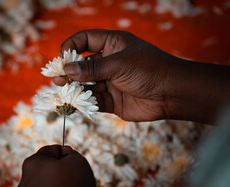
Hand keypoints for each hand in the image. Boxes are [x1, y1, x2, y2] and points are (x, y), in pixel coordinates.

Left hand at [17, 145, 96, 186]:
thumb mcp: (78, 161)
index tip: (75, 164)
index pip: (52, 150)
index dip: (67, 155)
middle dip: (60, 173)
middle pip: (46, 170)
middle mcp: (24, 181)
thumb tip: (65, 156)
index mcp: (32, 163)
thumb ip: (70, 154)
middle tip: (75, 180)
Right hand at [53, 29, 181, 121]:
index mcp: (112, 44)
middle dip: (69, 71)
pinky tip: (74, 103)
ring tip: (62, 89)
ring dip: (74, 87)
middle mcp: (109, 62)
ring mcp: (110, 81)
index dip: (71, 46)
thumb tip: (67, 69)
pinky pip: (93, 100)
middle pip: (82, 64)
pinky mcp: (112, 100)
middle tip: (57, 78)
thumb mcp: (119, 64)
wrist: (172, 94)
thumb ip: (92, 68)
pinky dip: (84, 102)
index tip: (61, 57)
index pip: (85, 40)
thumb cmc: (150, 70)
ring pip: (86, 84)